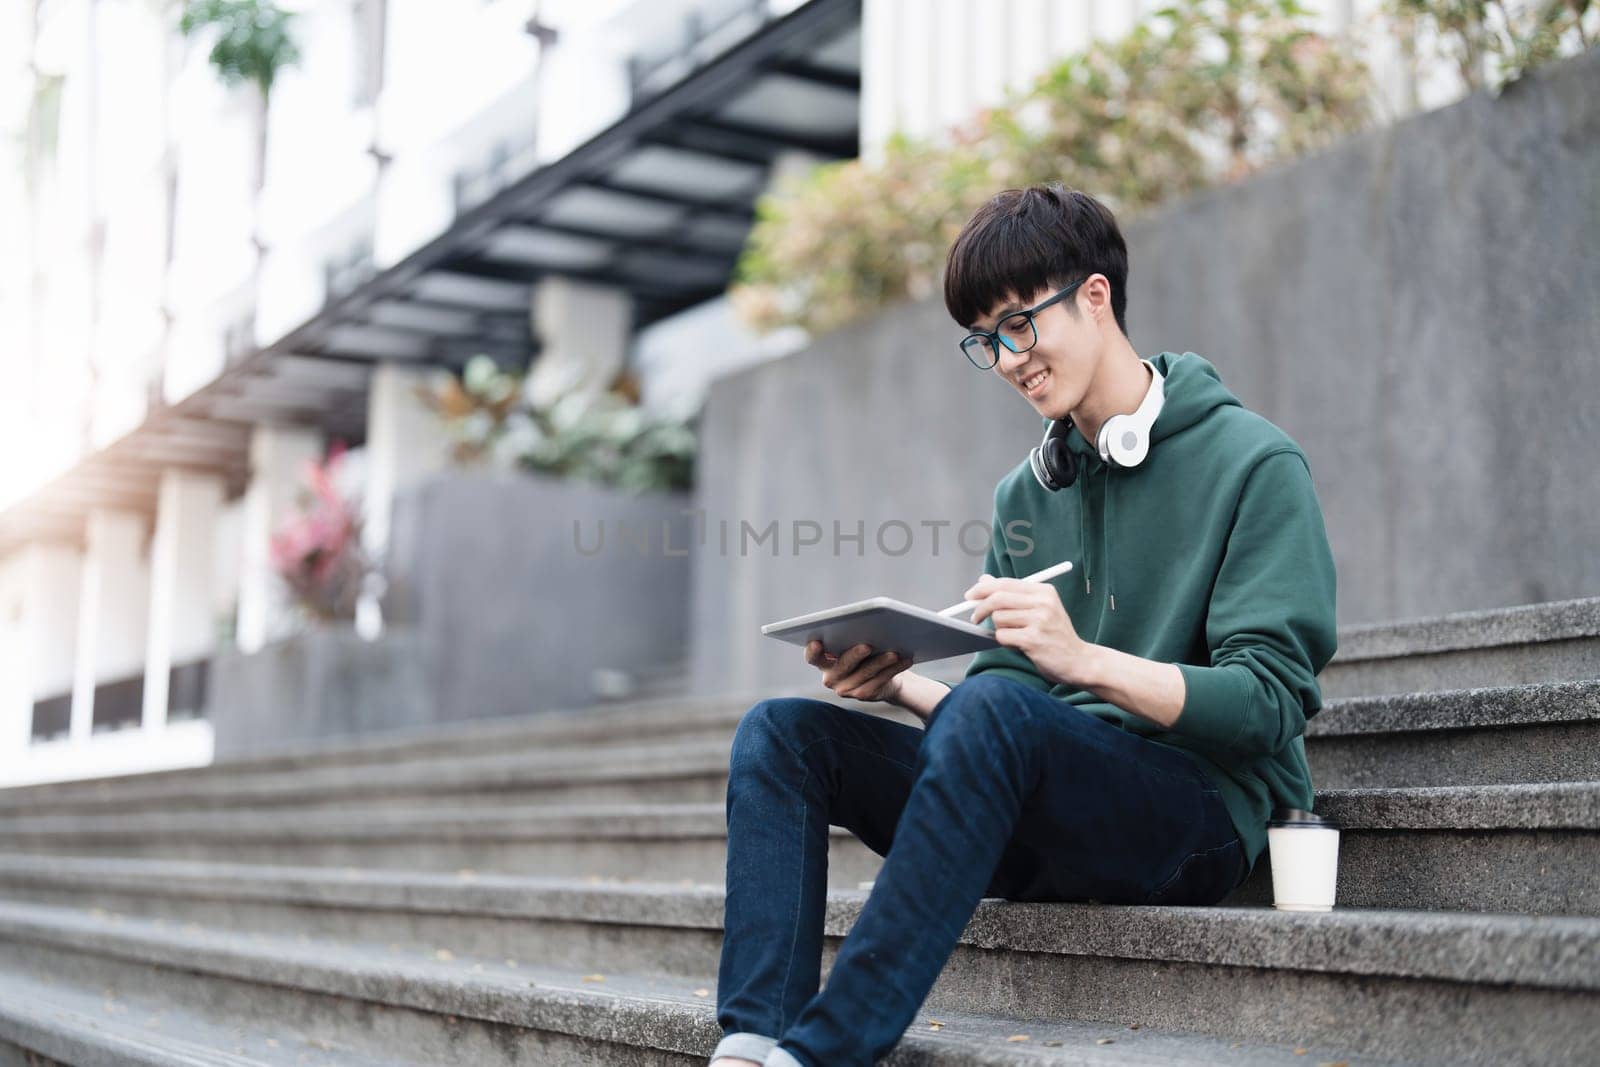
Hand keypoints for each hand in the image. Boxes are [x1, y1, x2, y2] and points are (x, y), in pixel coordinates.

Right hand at [804, 640, 912, 702]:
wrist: (882, 675)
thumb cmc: (864, 651)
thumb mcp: (854, 642)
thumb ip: (853, 636)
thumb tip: (868, 625)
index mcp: (823, 661)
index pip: (812, 658)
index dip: (812, 651)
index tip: (817, 642)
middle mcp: (831, 677)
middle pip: (842, 666)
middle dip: (854, 655)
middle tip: (867, 645)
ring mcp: (846, 689)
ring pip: (864, 673)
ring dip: (881, 662)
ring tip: (894, 652)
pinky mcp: (864, 695)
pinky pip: (880, 681)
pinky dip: (894, 669)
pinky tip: (905, 659)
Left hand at [965, 573, 1092, 686]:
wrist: (1078, 660)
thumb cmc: (1055, 635)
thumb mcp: (1039, 609)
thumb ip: (1012, 595)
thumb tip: (984, 579)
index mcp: (1044, 591)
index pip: (1005, 583)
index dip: (983, 588)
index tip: (969, 596)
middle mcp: (1043, 602)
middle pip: (998, 597)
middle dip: (980, 608)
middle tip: (975, 618)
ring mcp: (1039, 621)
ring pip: (998, 618)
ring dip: (999, 629)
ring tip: (1014, 636)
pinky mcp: (1034, 640)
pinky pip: (1003, 636)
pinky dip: (1004, 642)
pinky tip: (1018, 645)